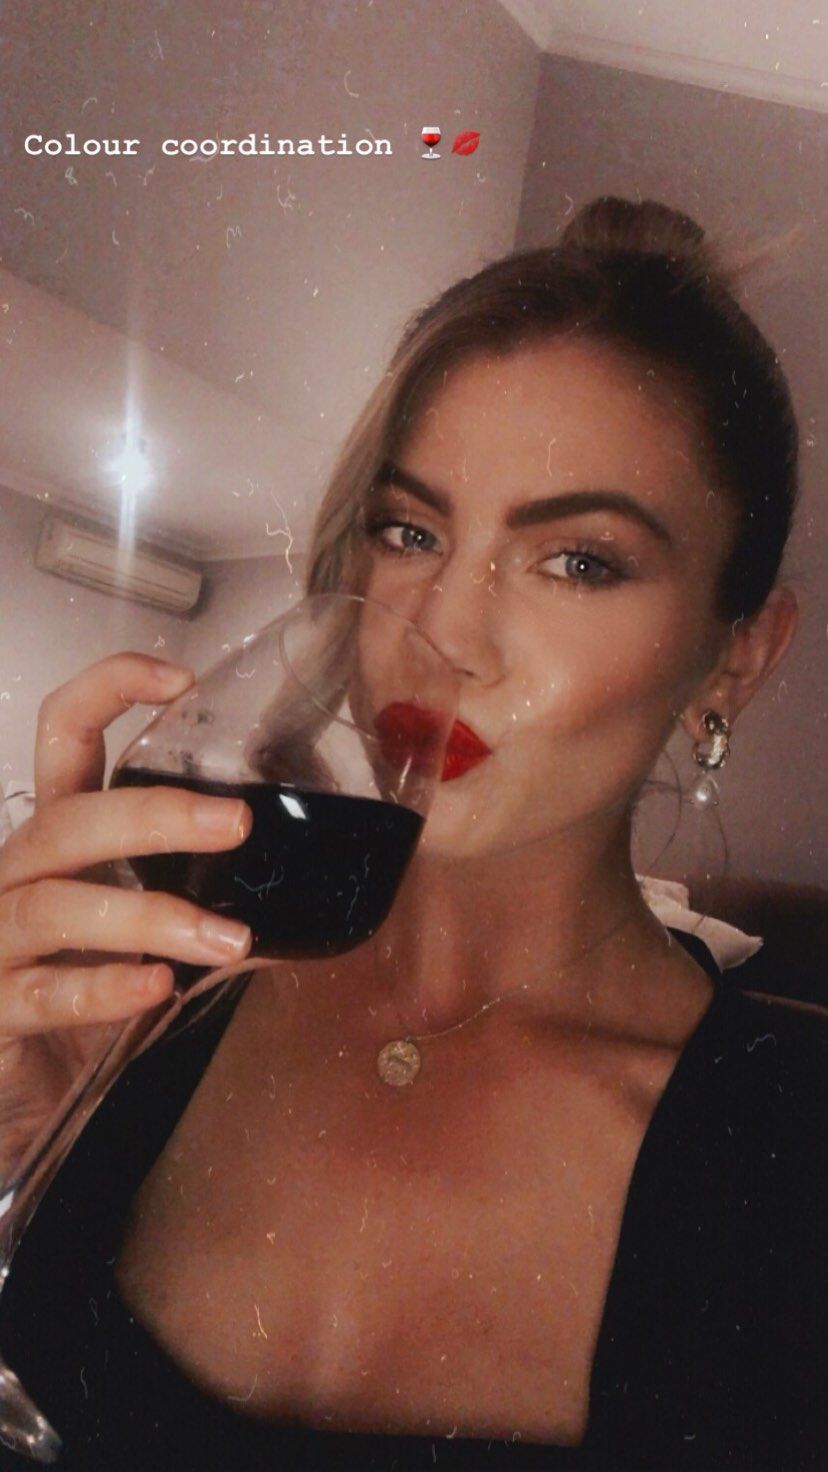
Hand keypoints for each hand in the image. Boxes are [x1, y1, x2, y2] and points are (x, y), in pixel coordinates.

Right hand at [0, 652, 252, 1169]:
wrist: (12, 1087)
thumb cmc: (75, 990)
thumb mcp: (136, 927)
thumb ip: (199, 896)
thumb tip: (305, 882)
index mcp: (57, 837)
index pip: (64, 734)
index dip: (109, 690)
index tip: (182, 679)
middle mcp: (16, 874)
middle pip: (67, 819)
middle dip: (151, 814)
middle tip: (234, 824)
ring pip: (57, 905)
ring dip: (149, 915)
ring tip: (227, 939)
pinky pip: (45, 992)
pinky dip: (102, 987)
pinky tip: (153, 987)